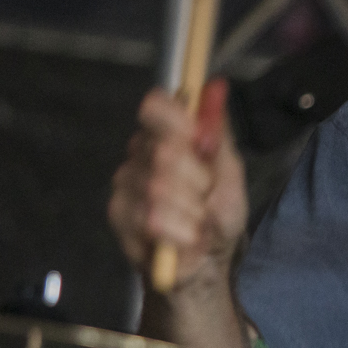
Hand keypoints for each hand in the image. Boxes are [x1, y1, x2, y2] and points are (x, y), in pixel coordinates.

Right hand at [109, 78, 247, 291]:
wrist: (206, 261)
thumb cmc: (218, 213)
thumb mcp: (230, 171)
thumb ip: (219, 131)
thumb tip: (215, 85)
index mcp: (167, 135)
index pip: (156, 106)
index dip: (179, 122)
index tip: (201, 144)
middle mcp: (141, 153)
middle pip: (164, 149)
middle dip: (197, 181)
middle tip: (205, 197)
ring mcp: (126, 183)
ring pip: (158, 188)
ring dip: (190, 212)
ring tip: (195, 221)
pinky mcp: (117, 214)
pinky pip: (149, 218)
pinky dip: (178, 233)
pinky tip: (181, 238)